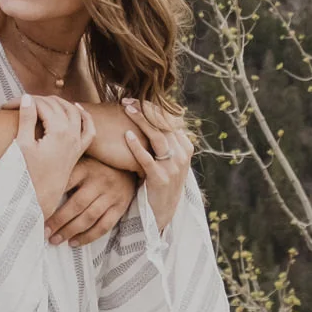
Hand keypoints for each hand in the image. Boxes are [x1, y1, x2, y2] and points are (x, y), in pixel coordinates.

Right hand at [15, 94, 94, 219]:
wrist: (36, 202)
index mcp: (59, 132)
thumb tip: (27, 98)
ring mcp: (77, 144)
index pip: (41, 105)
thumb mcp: (22, 146)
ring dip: (59, 103)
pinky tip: (77, 109)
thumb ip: (26, 119)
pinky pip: (88, 129)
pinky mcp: (77, 152)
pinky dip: (84, 117)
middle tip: (19, 104)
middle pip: (57, 105)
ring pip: (74, 112)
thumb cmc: (25, 177)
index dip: (22, 102)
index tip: (6, 106)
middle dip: (37, 101)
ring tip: (40, 102)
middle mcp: (72, 135)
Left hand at [45, 155, 137, 246]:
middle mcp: (99, 181)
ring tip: (55, 240)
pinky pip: (103, 226)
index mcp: (86, 168)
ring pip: (89, 217)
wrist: (131, 164)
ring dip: (70, 231)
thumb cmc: (98, 164)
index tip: (36, 211)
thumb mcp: (82, 160)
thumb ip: (66, 170)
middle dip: (58, 221)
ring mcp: (111, 195)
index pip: (65, 183)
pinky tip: (74, 242)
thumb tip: (38, 185)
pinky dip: (88, 237)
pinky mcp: (120, 207)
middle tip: (44, 232)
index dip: (50, 199)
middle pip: (76, 205)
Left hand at [123, 100, 193, 230]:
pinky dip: (137, 146)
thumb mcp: (166, 160)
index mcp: (185, 147)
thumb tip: (149, 117)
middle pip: (163, 125)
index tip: (135, 97)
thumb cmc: (158, 182)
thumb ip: (161, 141)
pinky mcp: (161, 179)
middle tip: (126, 99)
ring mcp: (173, 168)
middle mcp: (182, 155)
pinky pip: (148, 159)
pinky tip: (127, 136)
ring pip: (158, 137)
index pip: (169, 120)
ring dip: (141, 121)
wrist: (162, 213)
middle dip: (145, 110)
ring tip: (127, 109)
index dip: (152, 107)